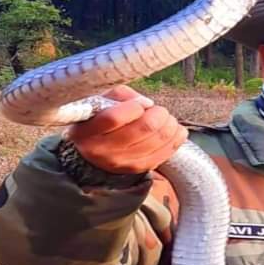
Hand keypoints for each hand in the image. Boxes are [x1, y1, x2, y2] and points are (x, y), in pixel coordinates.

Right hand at [66, 85, 187, 174]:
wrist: (93, 153)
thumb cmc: (99, 121)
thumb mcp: (100, 102)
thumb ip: (122, 95)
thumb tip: (147, 103)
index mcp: (87, 130)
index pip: (114, 118)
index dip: (134, 107)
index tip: (139, 105)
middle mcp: (102, 150)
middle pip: (144, 128)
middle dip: (159, 114)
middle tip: (158, 110)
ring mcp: (121, 162)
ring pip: (157, 140)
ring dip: (170, 125)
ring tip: (166, 119)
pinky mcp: (137, 169)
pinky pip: (164, 154)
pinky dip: (175, 139)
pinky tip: (176, 131)